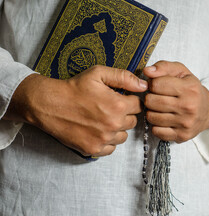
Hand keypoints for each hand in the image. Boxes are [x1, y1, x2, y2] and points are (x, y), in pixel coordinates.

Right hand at [4, 65, 147, 156]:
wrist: (49, 104)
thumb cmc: (74, 87)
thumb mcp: (98, 74)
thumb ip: (124, 77)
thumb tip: (144, 85)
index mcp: (118, 106)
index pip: (139, 105)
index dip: (130, 100)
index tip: (121, 99)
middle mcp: (113, 125)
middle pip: (133, 121)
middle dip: (125, 114)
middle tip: (110, 108)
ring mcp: (103, 139)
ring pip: (123, 136)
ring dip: (118, 129)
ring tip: (104, 119)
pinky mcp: (93, 149)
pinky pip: (111, 148)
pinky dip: (107, 141)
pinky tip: (98, 131)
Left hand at [143, 61, 208, 142]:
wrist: (208, 110)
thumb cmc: (191, 89)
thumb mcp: (181, 72)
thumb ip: (164, 67)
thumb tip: (147, 71)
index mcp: (189, 88)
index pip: (156, 84)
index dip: (152, 84)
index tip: (157, 86)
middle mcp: (188, 106)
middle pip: (151, 101)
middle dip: (150, 98)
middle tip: (157, 97)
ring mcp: (185, 122)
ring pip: (151, 117)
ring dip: (152, 112)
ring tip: (159, 108)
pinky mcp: (182, 135)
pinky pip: (157, 131)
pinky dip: (156, 125)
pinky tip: (163, 119)